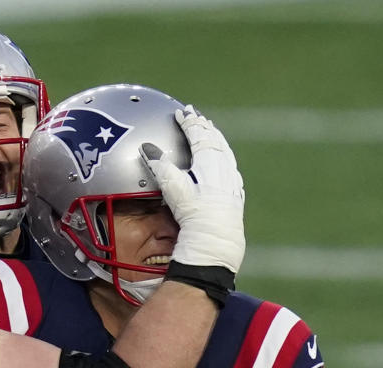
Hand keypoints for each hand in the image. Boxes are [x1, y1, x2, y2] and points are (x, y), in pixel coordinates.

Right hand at [140, 105, 245, 272]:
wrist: (215, 240)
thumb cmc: (193, 213)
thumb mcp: (173, 187)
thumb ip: (160, 165)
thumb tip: (147, 148)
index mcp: (209, 160)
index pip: (198, 134)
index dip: (188, 122)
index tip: (181, 113)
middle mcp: (223, 167)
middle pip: (214, 139)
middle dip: (203, 126)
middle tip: (195, 116)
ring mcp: (231, 180)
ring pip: (225, 151)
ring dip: (215, 138)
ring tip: (209, 130)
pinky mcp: (235, 194)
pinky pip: (231, 166)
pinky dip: (225, 156)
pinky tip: (224, 160)